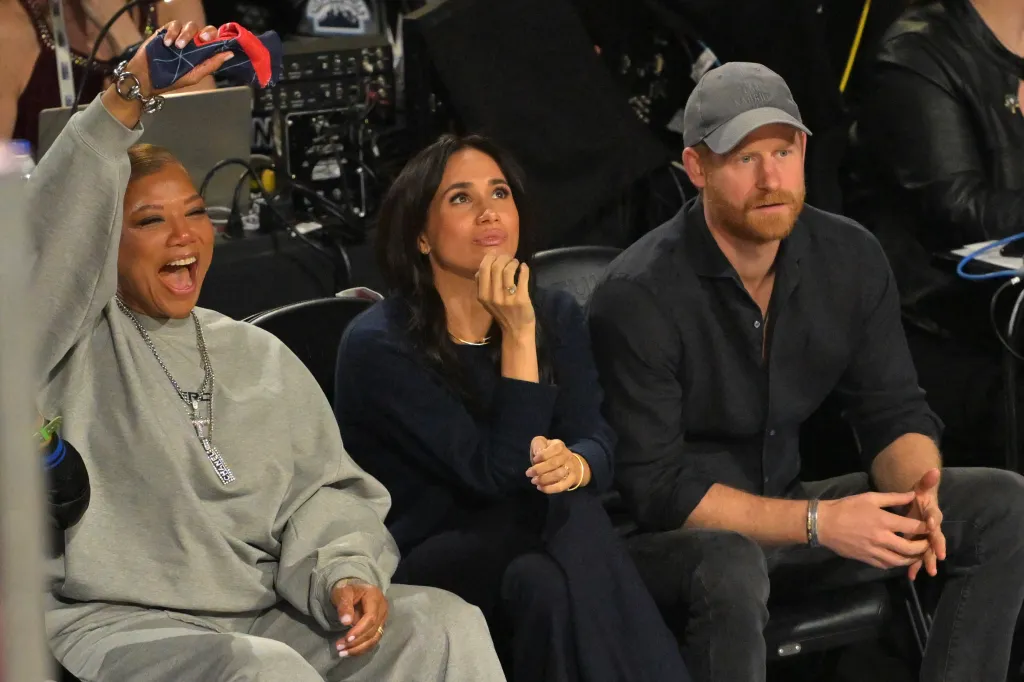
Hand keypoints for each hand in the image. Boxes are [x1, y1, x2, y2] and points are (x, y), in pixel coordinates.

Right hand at [123, 21, 228, 96]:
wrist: (147, 78)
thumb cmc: (172, 79)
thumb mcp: (194, 75)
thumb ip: (212, 64)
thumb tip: (230, 54)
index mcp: (201, 53)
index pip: (213, 40)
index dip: (216, 37)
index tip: (214, 40)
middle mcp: (192, 43)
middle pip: (204, 29)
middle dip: (205, 32)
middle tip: (202, 39)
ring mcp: (179, 36)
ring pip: (189, 25)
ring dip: (186, 34)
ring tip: (178, 47)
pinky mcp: (166, 31)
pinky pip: (173, 24)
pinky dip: (172, 32)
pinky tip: (167, 43)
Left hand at [330, 579, 388, 657]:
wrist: (353, 590)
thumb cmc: (347, 590)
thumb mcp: (342, 592)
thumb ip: (344, 605)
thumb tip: (346, 622)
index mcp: (375, 597)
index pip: (371, 617)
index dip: (360, 630)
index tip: (347, 639)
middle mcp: (382, 609)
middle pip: (373, 630)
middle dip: (356, 642)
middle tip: (339, 647)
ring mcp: (382, 619)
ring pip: (374, 638)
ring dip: (358, 648)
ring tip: (342, 652)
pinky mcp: (379, 627)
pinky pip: (373, 641)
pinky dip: (361, 648)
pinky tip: (349, 652)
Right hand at [476, 253, 534, 340]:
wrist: (516, 331)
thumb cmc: (502, 314)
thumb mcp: (487, 302)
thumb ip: (482, 286)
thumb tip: (482, 267)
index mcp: (482, 295)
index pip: (483, 269)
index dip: (490, 257)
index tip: (496, 255)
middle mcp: (493, 296)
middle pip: (496, 267)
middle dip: (503, 258)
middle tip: (509, 258)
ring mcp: (507, 298)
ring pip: (508, 270)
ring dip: (513, 262)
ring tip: (516, 263)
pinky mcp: (521, 299)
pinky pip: (522, 277)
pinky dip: (524, 269)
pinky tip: (524, 268)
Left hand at [526, 436, 589, 493]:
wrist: (570, 464)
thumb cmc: (550, 454)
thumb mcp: (543, 444)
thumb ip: (538, 444)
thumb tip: (537, 452)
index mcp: (559, 446)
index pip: (553, 450)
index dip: (542, 456)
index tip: (534, 460)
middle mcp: (567, 456)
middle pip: (554, 463)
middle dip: (539, 469)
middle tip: (529, 473)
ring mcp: (570, 468)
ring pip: (558, 475)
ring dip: (544, 479)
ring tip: (534, 481)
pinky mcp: (571, 480)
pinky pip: (561, 486)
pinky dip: (550, 489)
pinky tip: (540, 488)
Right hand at [816, 491, 930, 568]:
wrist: (823, 524)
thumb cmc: (846, 507)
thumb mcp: (870, 498)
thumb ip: (893, 498)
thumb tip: (913, 495)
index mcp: (884, 521)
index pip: (912, 527)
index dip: (926, 528)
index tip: (932, 527)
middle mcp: (882, 538)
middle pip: (910, 548)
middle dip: (923, 547)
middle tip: (927, 543)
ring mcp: (874, 551)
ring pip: (900, 561)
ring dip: (912, 559)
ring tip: (917, 554)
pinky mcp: (866, 559)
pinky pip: (886, 565)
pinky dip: (896, 563)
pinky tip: (899, 559)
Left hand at [906, 468, 945, 580]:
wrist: (920, 505)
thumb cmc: (920, 496)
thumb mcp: (921, 488)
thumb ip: (926, 481)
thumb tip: (933, 470)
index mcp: (932, 515)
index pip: (934, 517)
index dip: (932, 520)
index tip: (930, 524)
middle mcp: (932, 529)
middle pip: (935, 539)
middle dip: (935, 548)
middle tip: (938, 557)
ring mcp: (925, 538)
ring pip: (927, 551)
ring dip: (926, 561)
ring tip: (926, 571)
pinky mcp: (917, 545)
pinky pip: (916, 557)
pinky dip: (914, 565)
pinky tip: (910, 575)